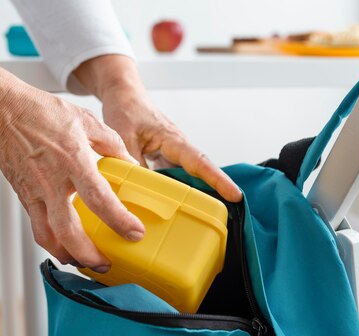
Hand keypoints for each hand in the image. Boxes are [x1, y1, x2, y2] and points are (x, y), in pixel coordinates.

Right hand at [0, 64, 144, 270]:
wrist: (0, 112)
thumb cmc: (40, 112)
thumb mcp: (86, 121)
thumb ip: (112, 144)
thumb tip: (130, 163)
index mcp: (73, 161)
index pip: (99, 199)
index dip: (119, 220)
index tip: (135, 232)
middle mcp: (52, 182)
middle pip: (70, 231)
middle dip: (91, 254)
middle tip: (108, 263)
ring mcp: (35, 193)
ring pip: (50, 237)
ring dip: (70, 256)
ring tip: (89, 263)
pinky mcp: (24, 198)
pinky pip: (37, 229)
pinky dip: (53, 245)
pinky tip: (66, 249)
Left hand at [74, 55, 242, 202]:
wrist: (124, 95)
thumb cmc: (127, 109)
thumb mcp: (123, 137)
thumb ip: (131, 163)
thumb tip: (138, 187)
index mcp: (173, 139)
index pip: (200, 161)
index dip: (218, 179)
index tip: (234, 194)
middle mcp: (178, 147)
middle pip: (202, 173)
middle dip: (216, 192)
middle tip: (224, 215)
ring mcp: (172, 154)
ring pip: (189, 177)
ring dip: (196, 194)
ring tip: (204, 217)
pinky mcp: (164, 159)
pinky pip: (174, 178)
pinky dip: (176, 191)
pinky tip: (172, 206)